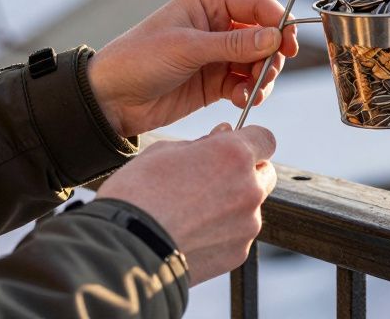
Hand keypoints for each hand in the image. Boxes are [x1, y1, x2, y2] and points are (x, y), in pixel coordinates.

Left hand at [87, 0, 298, 136]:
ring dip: (261, 77)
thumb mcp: (188, 48)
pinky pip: (245, 84)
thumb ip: (234, 44)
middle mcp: (216, 26)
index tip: (288, 44)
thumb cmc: (139, 60)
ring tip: (251, 91)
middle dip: (270, 55)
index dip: (277, 22)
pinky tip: (240, 99)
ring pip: (258, 62)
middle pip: (263, 36)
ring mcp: (217, 55)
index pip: (256, 5)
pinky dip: (249, 92)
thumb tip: (274, 37)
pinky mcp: (215, 82)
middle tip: (265, 73)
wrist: (111, 100)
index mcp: (208, 4)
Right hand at [98, 124, 276, 284]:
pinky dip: (222, 232)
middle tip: (212, 180)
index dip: (249, 141)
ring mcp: (247, 224)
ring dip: (233, 205)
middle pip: (264, 174)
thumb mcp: (165, 151)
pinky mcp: (238, 253)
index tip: (232, 148)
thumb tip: (222, 135)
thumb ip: (202, 144)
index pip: (265, 139)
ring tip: (193, 213)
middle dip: (246, 173)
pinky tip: (192, 234)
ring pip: (250, 207)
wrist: (124, 248)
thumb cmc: (138, 193)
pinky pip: (238, 235)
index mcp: (233, 155)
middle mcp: (249, 188)